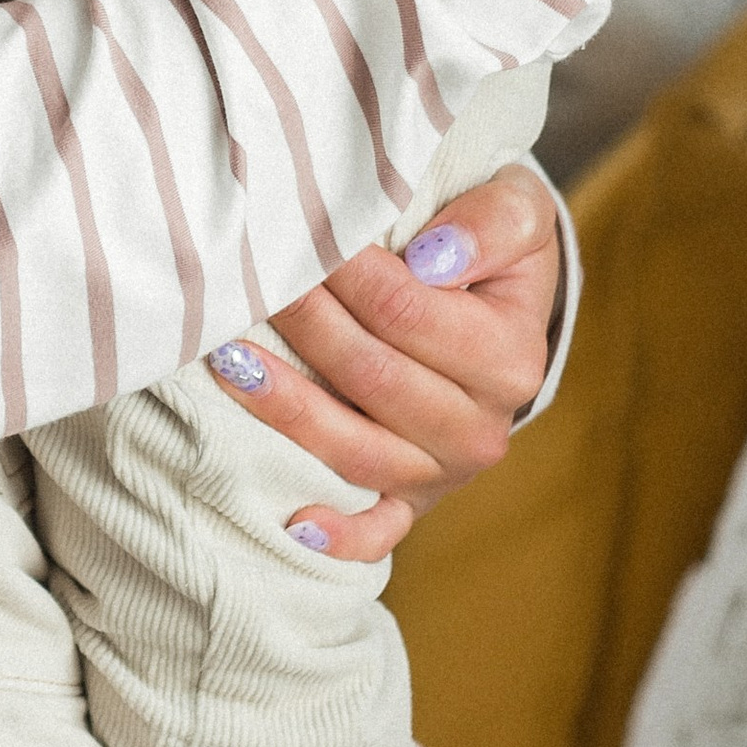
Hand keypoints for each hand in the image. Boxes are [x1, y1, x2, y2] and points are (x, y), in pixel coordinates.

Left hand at [207, 162, 562, 560]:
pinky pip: (376, 532)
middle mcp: (481, 429)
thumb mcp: (518, 211)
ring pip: (354, 448)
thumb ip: (491, 223)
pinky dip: (337, 535)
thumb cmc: (493, 246)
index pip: (406, 311)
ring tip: (228, 355)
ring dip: (285, 405)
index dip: (344, 269)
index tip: (298, 226)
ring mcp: (444, 473)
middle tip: (250, 272)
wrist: (503, 306)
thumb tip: (432, 258)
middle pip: (369, 375)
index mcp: (511, 360)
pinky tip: (289, 521)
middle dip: (302, 320)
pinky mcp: (412, 502)